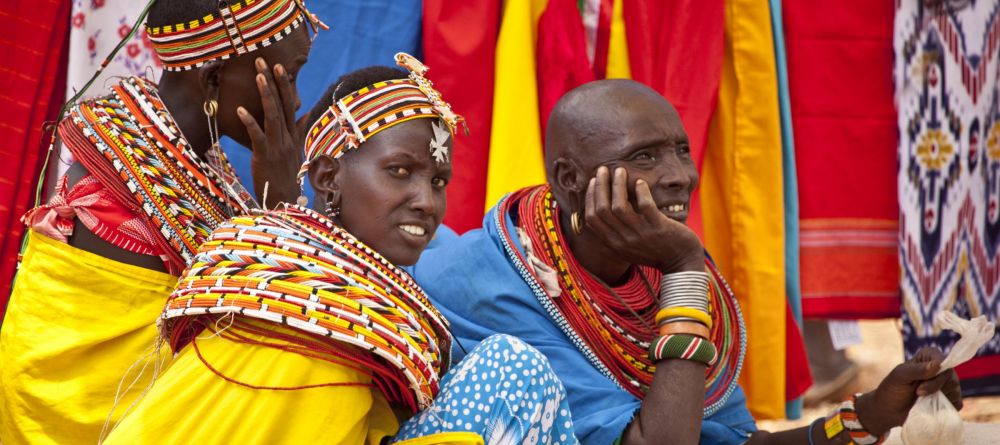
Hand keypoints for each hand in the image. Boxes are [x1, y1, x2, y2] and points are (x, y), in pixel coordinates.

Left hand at [238, 57, 304, 208]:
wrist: (284, 203)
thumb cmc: (285, 179)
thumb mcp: (294, 153)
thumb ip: (299, 131)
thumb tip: (305, 114)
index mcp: (292, 137)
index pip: (289, 106)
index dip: (284, 86)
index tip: (279, 67)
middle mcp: (287, 139)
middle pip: (281, 105)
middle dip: (273, 82)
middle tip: (265, 62)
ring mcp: (277, 147)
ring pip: (272, 116)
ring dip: (265, 95)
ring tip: (258, 76)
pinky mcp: (265, 156)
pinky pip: (258, 136)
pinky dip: (250, 122)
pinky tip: (241, 110)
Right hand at [583, 166, 703, 272]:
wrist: (681, 264)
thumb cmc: (655, 251)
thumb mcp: (628, 247)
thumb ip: (615, 231)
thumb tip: (603, 206)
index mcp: (613, 244)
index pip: (592, 218)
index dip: (591, 197)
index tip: (594, 181)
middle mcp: (623, 240)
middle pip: (602, 209)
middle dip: (600, 186)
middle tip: (604, 169)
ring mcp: (641, 234)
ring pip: (619, 206)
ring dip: (618, 185)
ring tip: (621, 171)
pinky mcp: (658, 228)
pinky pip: (645, 206)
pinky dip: (641, 191)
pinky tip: (641, 182)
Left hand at [854, 347, 961, 435]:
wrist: (890, 411)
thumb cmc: (892, 389)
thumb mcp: (900, 376)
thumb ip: (917, 370)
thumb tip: (937, 365)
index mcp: (929, 356)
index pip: (943, 361)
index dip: (936, 374)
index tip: (921, 383)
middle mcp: (941, 368)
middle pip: (951, 377)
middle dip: (934, 388)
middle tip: (918, 393)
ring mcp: (948, 385)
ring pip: (955, 390)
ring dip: (938, 398)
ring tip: (922, 400)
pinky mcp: (951, 400)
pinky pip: (957, 403)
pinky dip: (945, 408)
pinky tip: (931, 407)